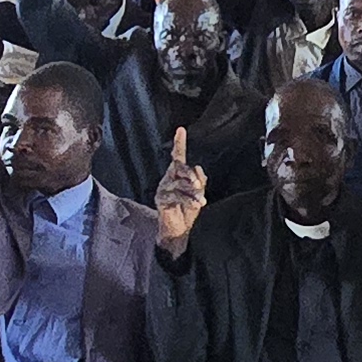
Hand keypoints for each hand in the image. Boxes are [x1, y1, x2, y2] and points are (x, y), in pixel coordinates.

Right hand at [153, 129, 208, 252]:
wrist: (179, 232)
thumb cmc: (188, 212)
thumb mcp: (198, 194)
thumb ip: (200, 181)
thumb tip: (198, 167)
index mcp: (177, 175)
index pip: (178, 157)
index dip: (179, 143)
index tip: (181, 129)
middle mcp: (168, 178)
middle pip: (178, 167)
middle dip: (189, 174)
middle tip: (198, 184)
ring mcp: (163, 188)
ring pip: (179, 183)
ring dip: (192, 192)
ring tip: (201, 201)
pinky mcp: (161, 199)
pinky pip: (176, 195)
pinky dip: (188, 200)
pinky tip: (197, 205)